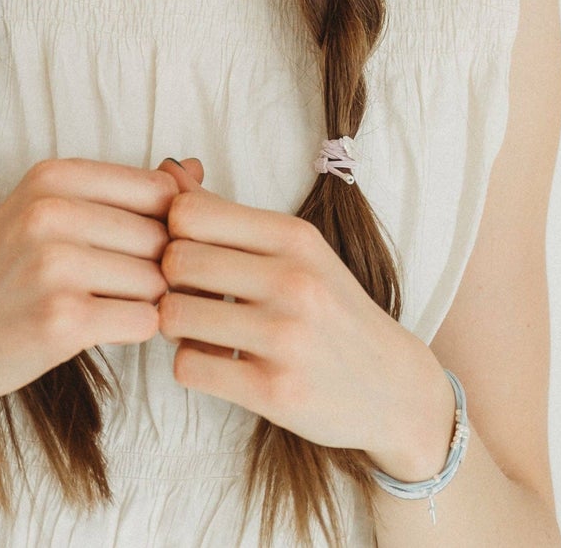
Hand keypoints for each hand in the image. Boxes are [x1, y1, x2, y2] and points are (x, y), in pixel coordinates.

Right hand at [0, 156, 190, 410]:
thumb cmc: (2, 272)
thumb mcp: (48, 210)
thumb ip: (122, 192)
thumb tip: (197, 168)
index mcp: (53, 175)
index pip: (160, 188)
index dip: (170, 224)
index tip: (148, 247)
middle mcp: (53, 211)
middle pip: (164, 238)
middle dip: (161, 268)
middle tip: (129, 287)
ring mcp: (56, 265)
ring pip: (158, 281)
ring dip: (148, 301)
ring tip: (110, 305)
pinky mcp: (62, 319)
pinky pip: (144, 320)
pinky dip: (135, 329)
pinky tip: (101, 327)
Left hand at [153, 159, 440, 464]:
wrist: (394, 387)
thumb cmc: (330, 307)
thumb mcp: (293, 249)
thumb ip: (226, 213)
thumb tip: (167, 169)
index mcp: (293, 236)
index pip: (188, 212)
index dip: (173, 232)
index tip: (190, 251)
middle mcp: (292, 280)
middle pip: (175, 261)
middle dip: (169, 280)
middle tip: (190, 294)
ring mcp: (285, 337)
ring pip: (173, 315)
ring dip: (176, 325)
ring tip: (200, 328)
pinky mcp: (275, 392)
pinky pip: (188, 367)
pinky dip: (192, 364)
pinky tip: (218, 361)